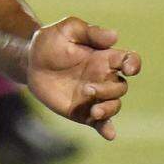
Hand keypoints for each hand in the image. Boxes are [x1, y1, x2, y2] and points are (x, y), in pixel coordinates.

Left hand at [28, 17, 141, 139]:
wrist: (29, 62)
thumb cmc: (49, 42)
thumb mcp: (66, 30)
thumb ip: (90, 31)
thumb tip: (115, 36)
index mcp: (104, 57)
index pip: (129, 61)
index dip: (134, 64)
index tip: (127, 69)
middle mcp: (103, 78)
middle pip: (121, 87)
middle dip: (109, 90)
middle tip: (87, 88)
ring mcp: (95, 96)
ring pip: (114, 106)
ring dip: (108, 109)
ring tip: (94, 110)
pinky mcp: (83, 111)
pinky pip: (101, 123)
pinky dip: (107, 129)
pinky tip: (108, 134)